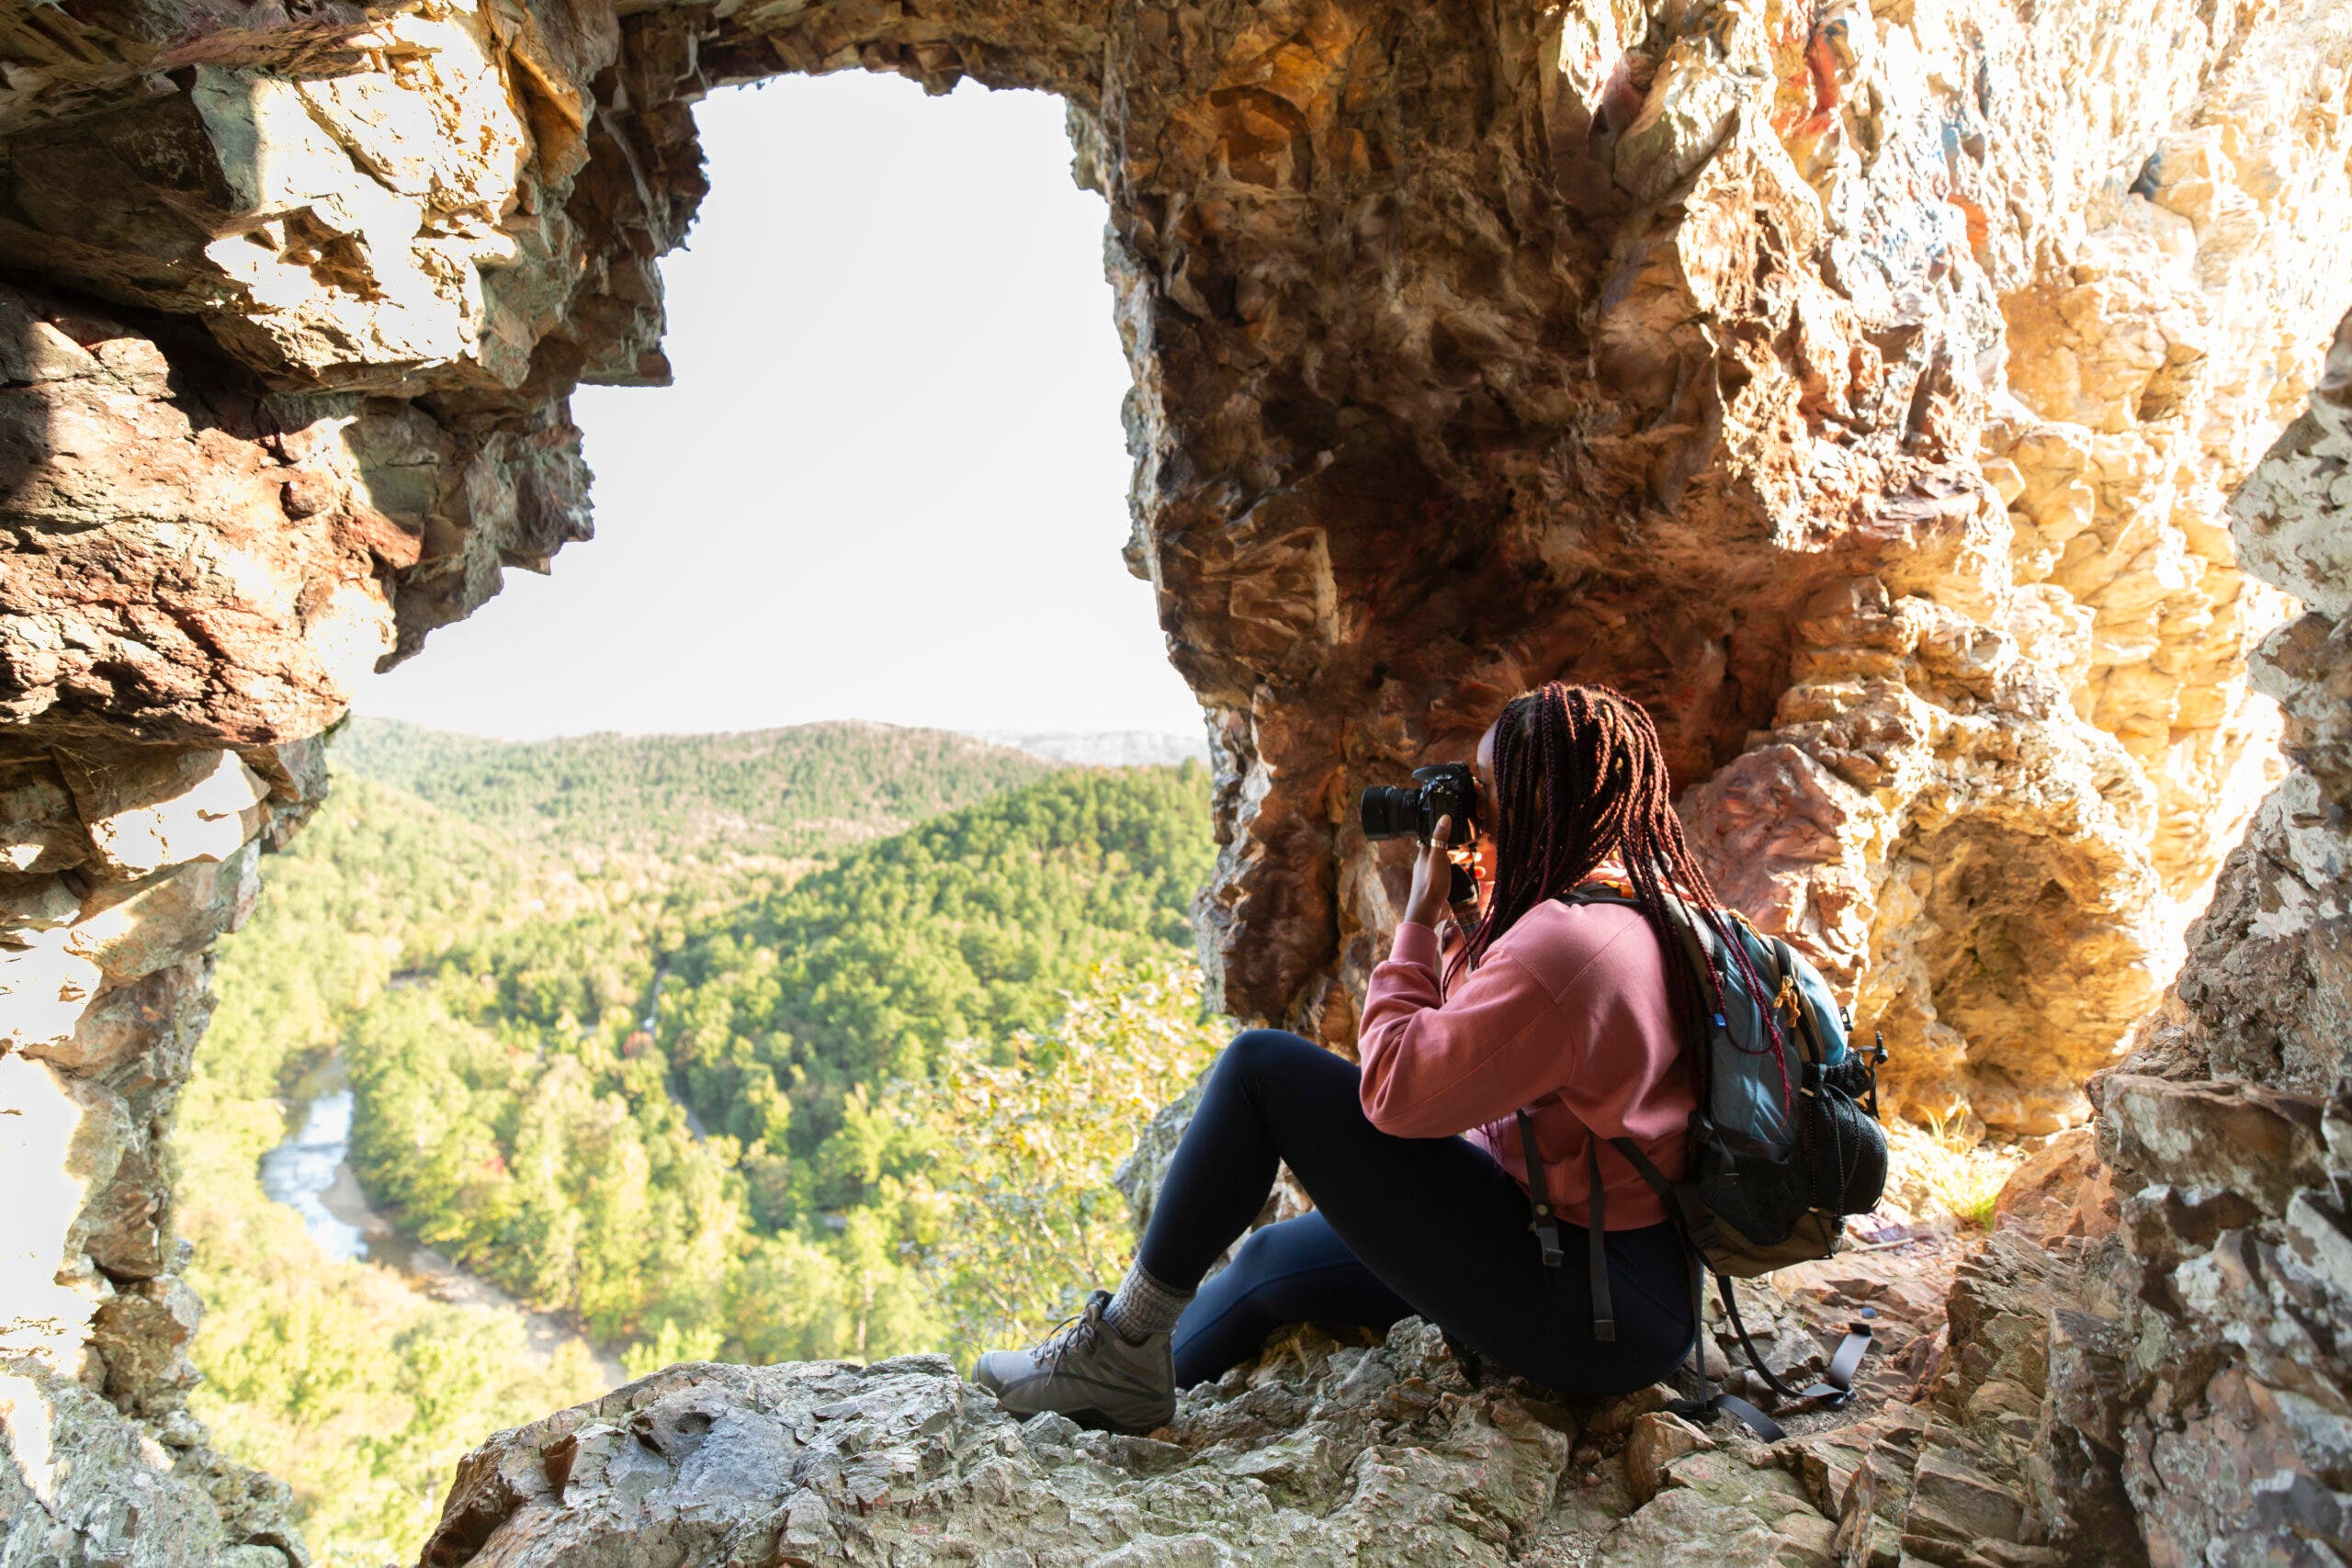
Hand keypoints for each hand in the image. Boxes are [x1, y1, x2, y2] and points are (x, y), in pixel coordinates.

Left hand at [1403, 815, 1464, 930]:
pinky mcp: (1437, 886)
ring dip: (1463, 863)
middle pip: (1444, 853)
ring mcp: (1431, 876)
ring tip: (1479, 863)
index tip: (1459, 832)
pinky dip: (1462, 875)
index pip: (1434, 839)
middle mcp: (1426, 864)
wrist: (1426, 909)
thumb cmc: (1431, 882)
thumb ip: (1440, 838)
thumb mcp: (1438, 857)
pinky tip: (1473, 878)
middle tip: (1475, 852)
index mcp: (1424, 854)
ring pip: (1449, 865)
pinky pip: (1452, 877)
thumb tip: (1444, 817)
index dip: (1446, 835)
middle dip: (1460, 851)